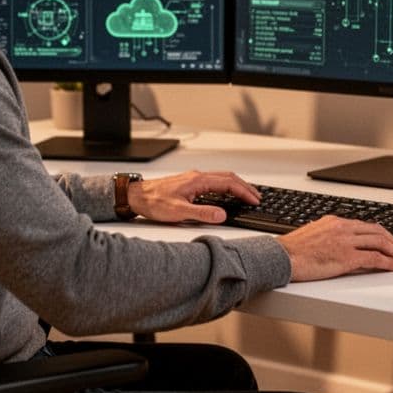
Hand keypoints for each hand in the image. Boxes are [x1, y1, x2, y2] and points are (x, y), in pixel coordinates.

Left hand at [129, 170, 259, 223]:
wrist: (135, 196)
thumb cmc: (153, 201)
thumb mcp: (179, 212)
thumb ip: (202, 214)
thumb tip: (222, 215)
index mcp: (197, 181)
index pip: (228, 183)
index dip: (244, 192)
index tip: (254, 200)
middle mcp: (197, 177)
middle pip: (228, 178)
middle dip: (245, 187)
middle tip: (256, 197)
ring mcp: (193, 179)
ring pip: (221, 178)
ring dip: (236, 186)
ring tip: (246, 195)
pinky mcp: (189, 183)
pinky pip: (213, 182)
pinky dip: (225, 187)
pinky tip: (225, 195)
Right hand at [277, 215, 392, 280]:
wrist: (281, 257)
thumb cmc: (291, 251)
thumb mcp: (313, 235)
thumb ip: (329, 236)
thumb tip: (338, 244)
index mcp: (335, 221)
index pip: (366, 225)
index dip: (381, 234)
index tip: (388, 242)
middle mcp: (343, 228)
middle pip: (378, 231)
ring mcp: (346, 242)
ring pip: (380, 242)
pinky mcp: (346, 258)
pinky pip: (374, 258)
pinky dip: (388, 262)